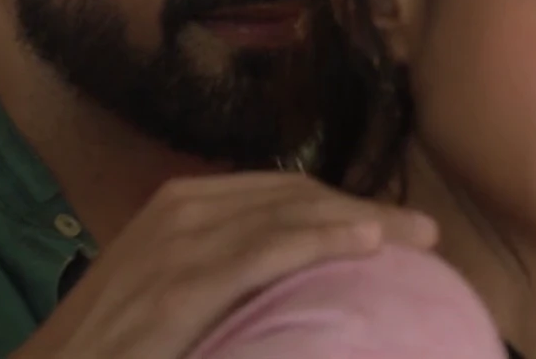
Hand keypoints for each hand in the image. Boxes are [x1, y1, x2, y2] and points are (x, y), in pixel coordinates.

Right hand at [10, 172, 437, 358]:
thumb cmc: (111, 344)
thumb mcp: (169, 289)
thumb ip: (220, 270)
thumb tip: (280, 280)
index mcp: (181, 204)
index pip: (280, 191)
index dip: (341, 203)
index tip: (393, 224)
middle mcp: (182, 208)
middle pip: (295, 196)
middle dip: (365, 209)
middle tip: (424, 233)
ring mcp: (179, 241)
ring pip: (290, 215)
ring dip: (363, 222)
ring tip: (417, 238)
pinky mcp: (182, 282)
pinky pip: (267, 250)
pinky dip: (322, 241)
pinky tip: (367, 244)